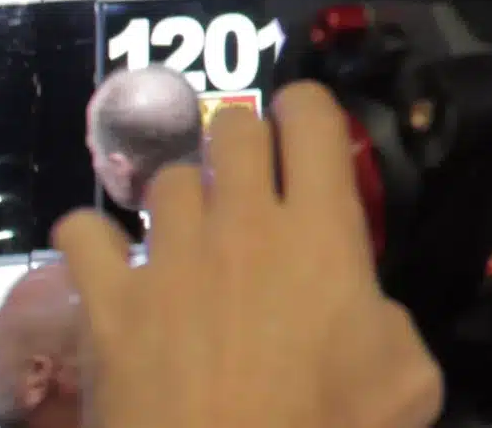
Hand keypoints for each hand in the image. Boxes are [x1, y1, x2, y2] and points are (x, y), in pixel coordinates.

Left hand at [56, 83, 443, 427]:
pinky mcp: (108, 303)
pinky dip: (91, 240)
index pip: (312, 119)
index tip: (308, 128)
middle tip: (254, 181)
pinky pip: (82, 235)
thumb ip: (393, 324)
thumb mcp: (409, 381)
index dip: (310, 110)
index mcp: (322, 231)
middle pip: (233, 129)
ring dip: (181, 196)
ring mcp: (168, 260)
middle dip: (245, 142)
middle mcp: (243, 225)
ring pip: (167, 179)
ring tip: (187, 231)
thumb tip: (369, 316)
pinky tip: (105, 259)